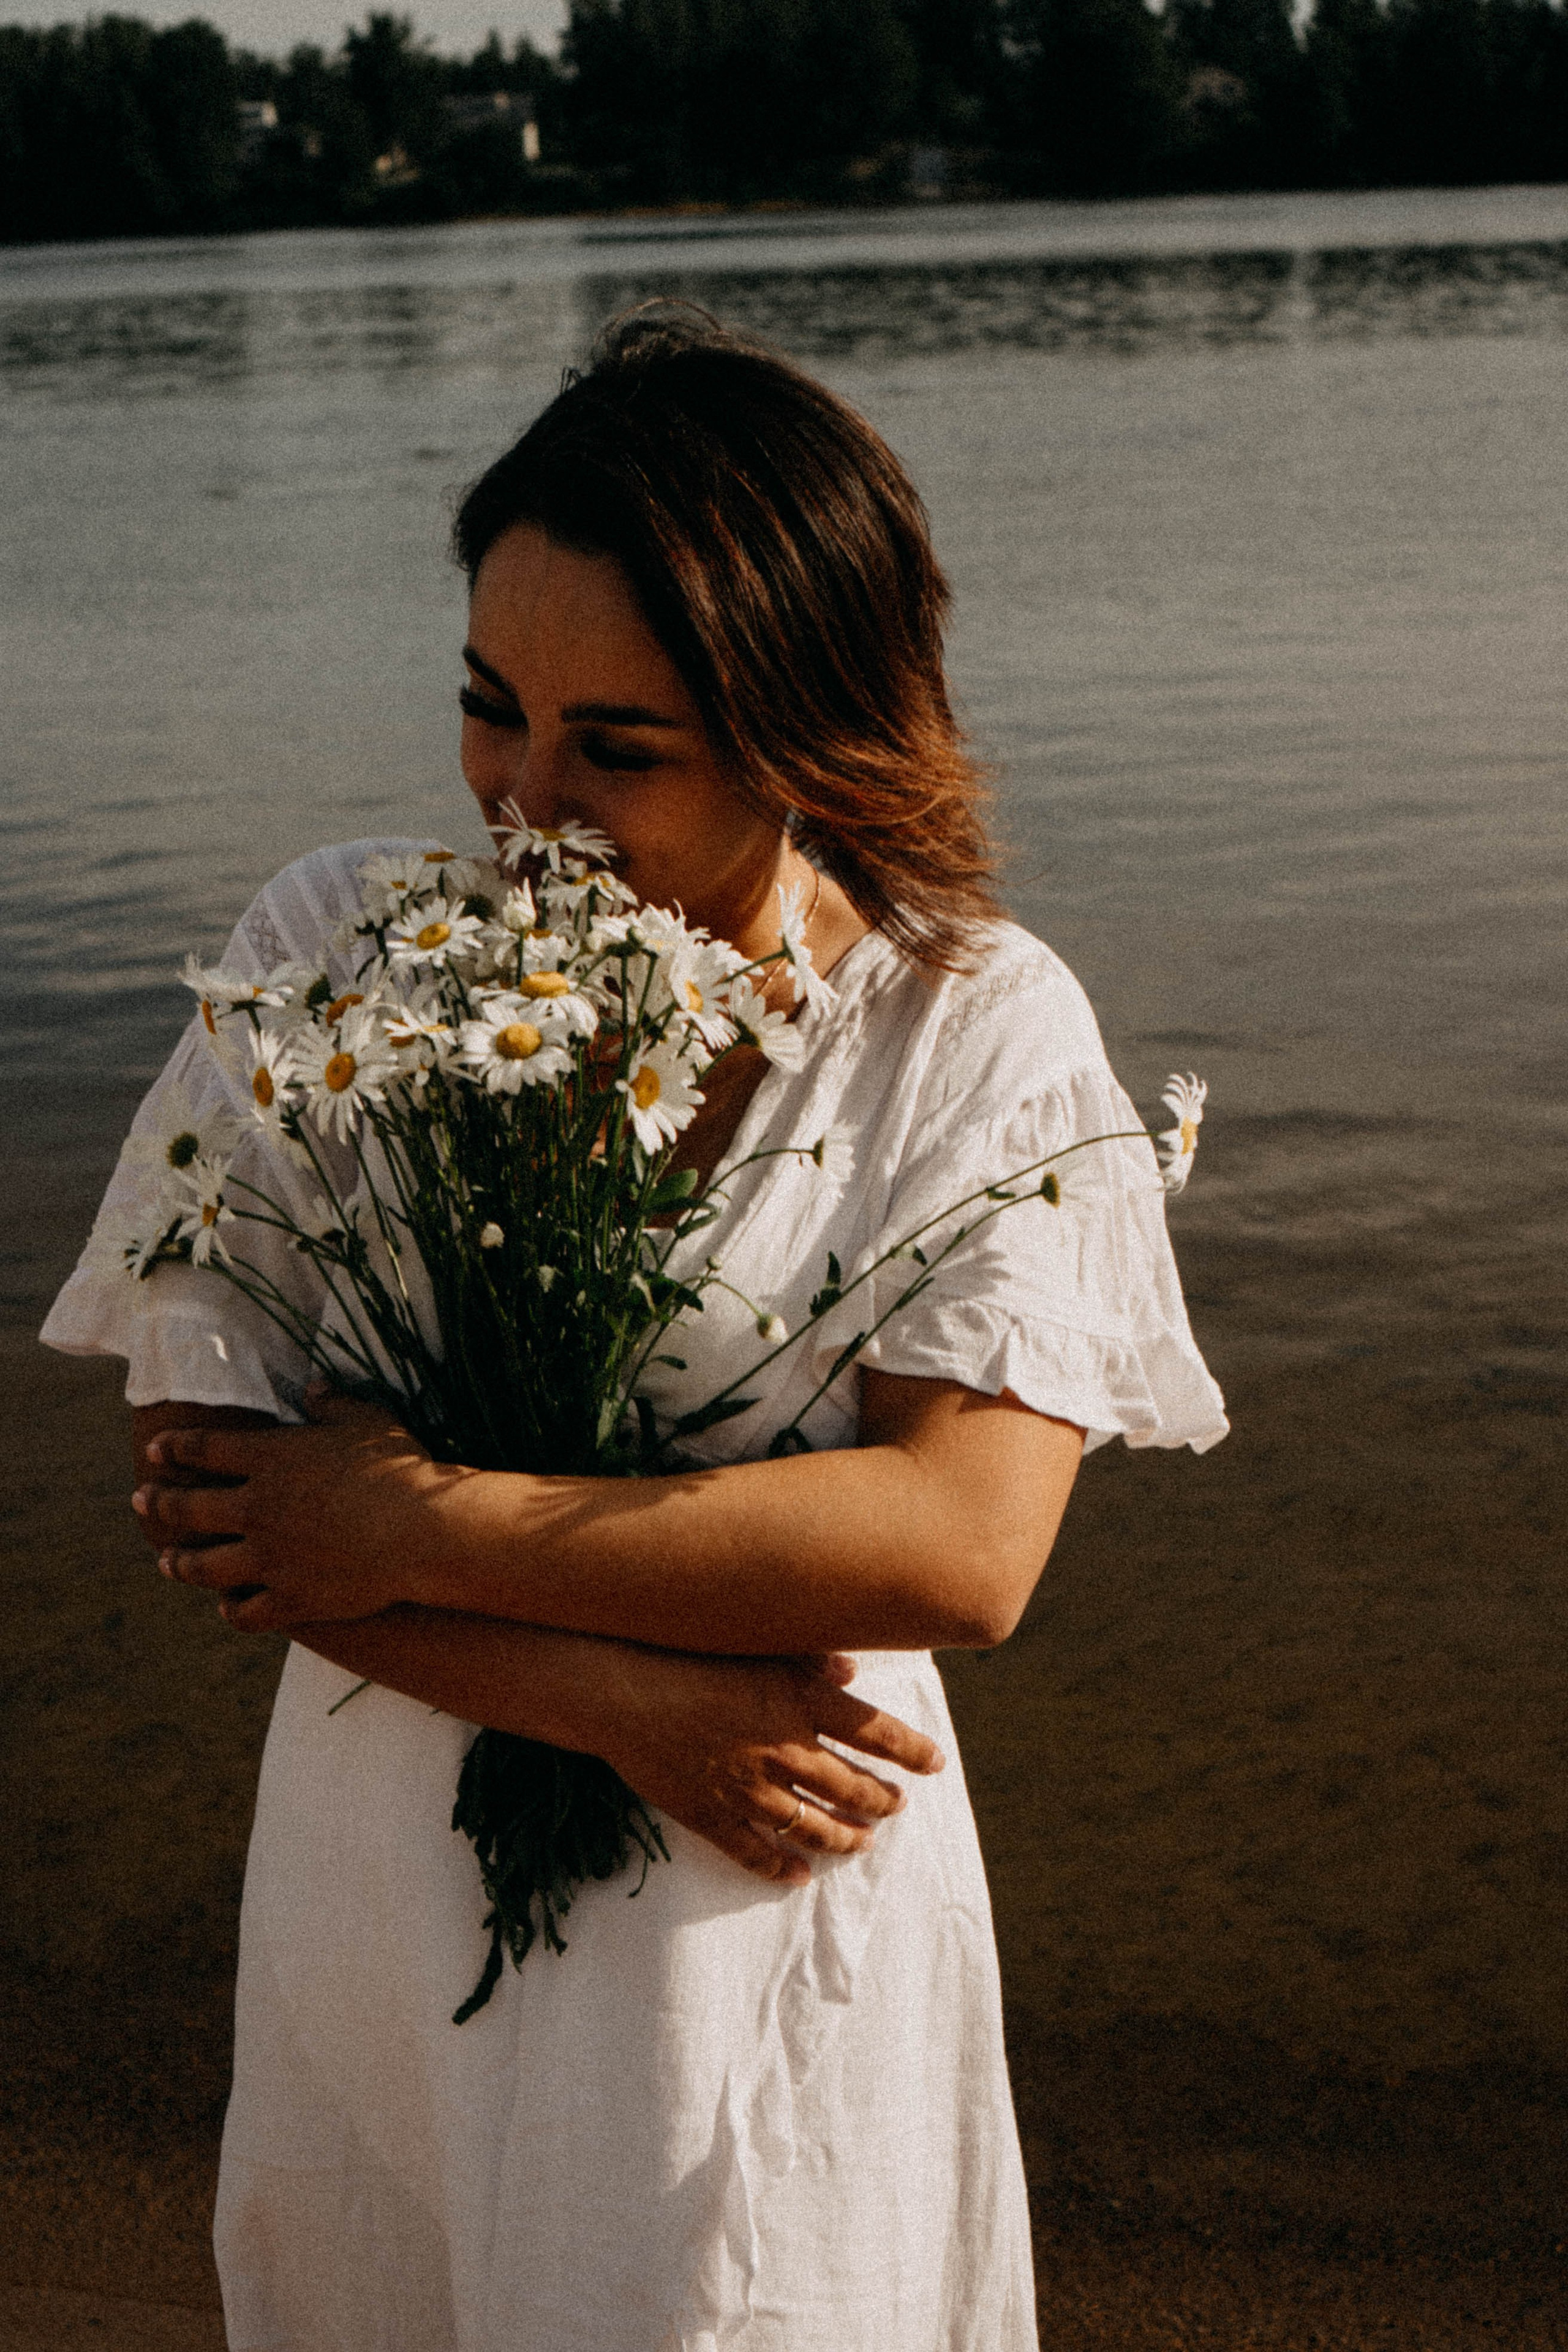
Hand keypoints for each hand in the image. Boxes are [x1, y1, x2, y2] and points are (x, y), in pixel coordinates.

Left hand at [135, 1388, 441, 1627]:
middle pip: (189, 1508)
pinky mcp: (292, 1598)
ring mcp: (270, 1558)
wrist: (423, 1531)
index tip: (155, 1450)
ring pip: (205, 1566)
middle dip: (158, 1504)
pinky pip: (247, 1611)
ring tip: (165, 1563)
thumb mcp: (367, 1419)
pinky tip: (228, 1608)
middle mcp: (257, 1509)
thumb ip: (332, 1402)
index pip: (203, 1449)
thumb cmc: (400, 1466)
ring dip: (180, 1564)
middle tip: (139, 1503)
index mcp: (270, 1459)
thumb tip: (312, 1385)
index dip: (174, 1447)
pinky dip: (233, 1610)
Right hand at [590, 1643, 944, 1886]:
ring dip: (844, 1838)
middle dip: (882, 1800)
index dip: (912, 1750)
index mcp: (799, 1702)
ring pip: (813, 1827)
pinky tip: (797, 1876)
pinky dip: (780, 1869)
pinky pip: (755, 1853)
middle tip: (898, 1805)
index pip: (876, 1732)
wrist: (617, 1689)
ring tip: (863, 1843)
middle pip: (852, 1786)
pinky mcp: (711, 1815)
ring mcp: (749, 1789)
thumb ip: (807, 1659)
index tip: (936, 1763)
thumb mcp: (754, 1644)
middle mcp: (784, 1750)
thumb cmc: (684, 1652)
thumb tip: (851, 1670)